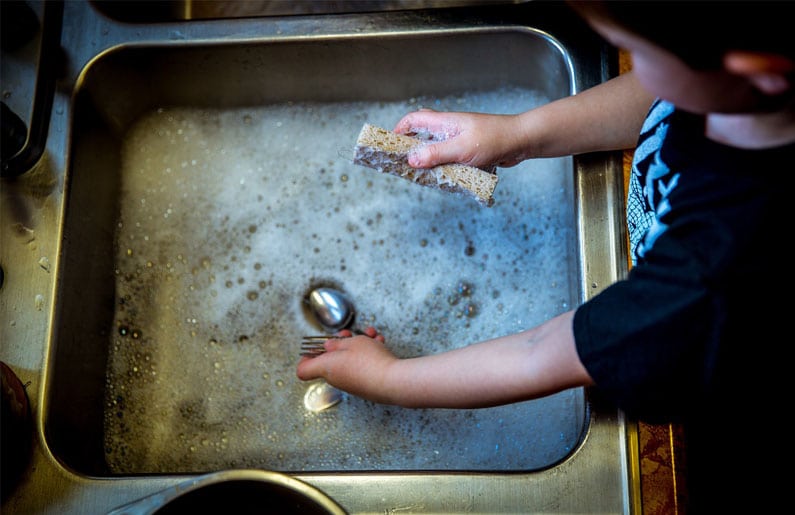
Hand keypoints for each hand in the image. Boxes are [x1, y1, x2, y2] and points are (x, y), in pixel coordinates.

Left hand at [296, 326, 397, 404]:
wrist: (392, 381)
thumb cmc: (369, 362)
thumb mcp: (351, 342)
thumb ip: (337, 343)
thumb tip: (329, 347)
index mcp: (326, 368)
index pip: (303, 370)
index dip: (305, 357)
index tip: (313, 347)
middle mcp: (336, 378)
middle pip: (330, 360)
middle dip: (340, 343)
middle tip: (348, 335)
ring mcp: (351, 383)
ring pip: (349, 360)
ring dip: (359, 345)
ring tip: (370, 335)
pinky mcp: (365, 385)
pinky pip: (362, 367)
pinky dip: (369, 354)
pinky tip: (379, 343)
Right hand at [394, 109, 526, 169]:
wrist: (521, 141)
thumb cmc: (494, 139)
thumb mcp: (461, 148)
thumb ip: (436, 154)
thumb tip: (411, 159)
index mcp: (445, 122)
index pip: (414, 119)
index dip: (399, 130)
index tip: (390, 145)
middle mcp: (449, 130)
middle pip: (422, 135)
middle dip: (411, 149)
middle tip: (403, 165)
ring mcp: (459, 140)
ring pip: (436, 150)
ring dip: (428, 162)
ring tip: (421, 176)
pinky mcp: (467, 152)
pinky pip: (449, 160)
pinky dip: (443, 168)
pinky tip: (443, 179)